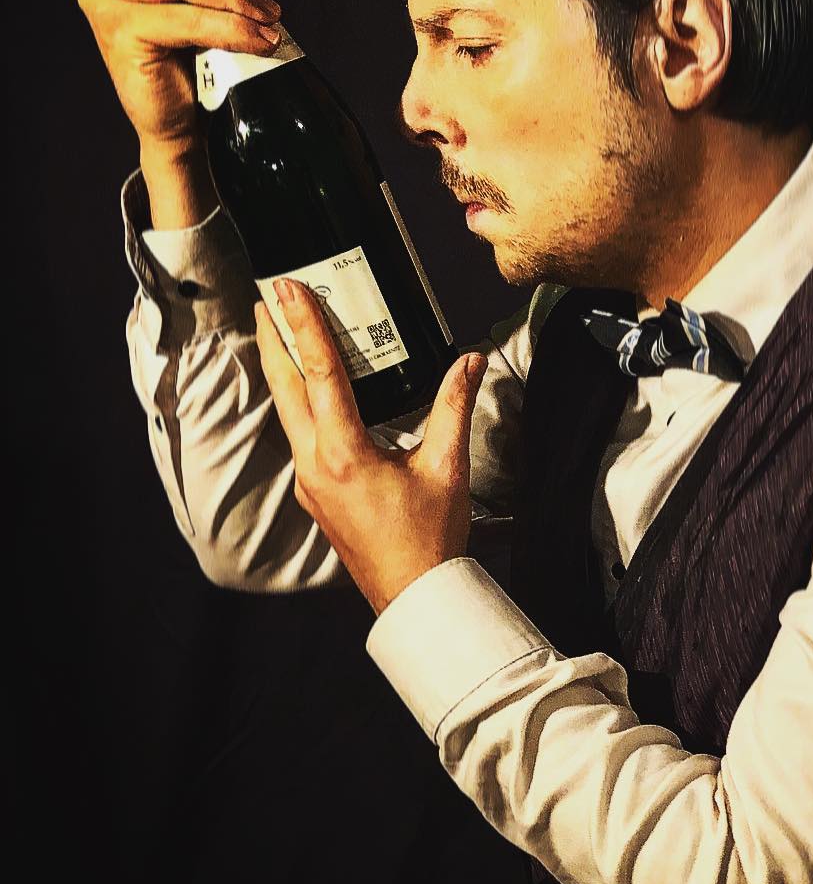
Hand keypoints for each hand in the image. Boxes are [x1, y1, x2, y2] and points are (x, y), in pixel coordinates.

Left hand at [254, 278, 486, 613]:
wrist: (413, 595)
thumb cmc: (429, 538)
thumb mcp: (448, 466)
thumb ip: (454, 406)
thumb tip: (470, 361)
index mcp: (344, 453)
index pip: (320, 373)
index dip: (304, 325)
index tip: (288, 289)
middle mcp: (315, 464)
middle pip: (285, 386)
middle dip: (276, 337)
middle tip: (271, 297)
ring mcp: (309, 480)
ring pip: (287, 410)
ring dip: (284, 367)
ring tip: (283, 331)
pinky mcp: (314, 491)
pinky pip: (299, 433)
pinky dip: (300, 399)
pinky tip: (310, 388)